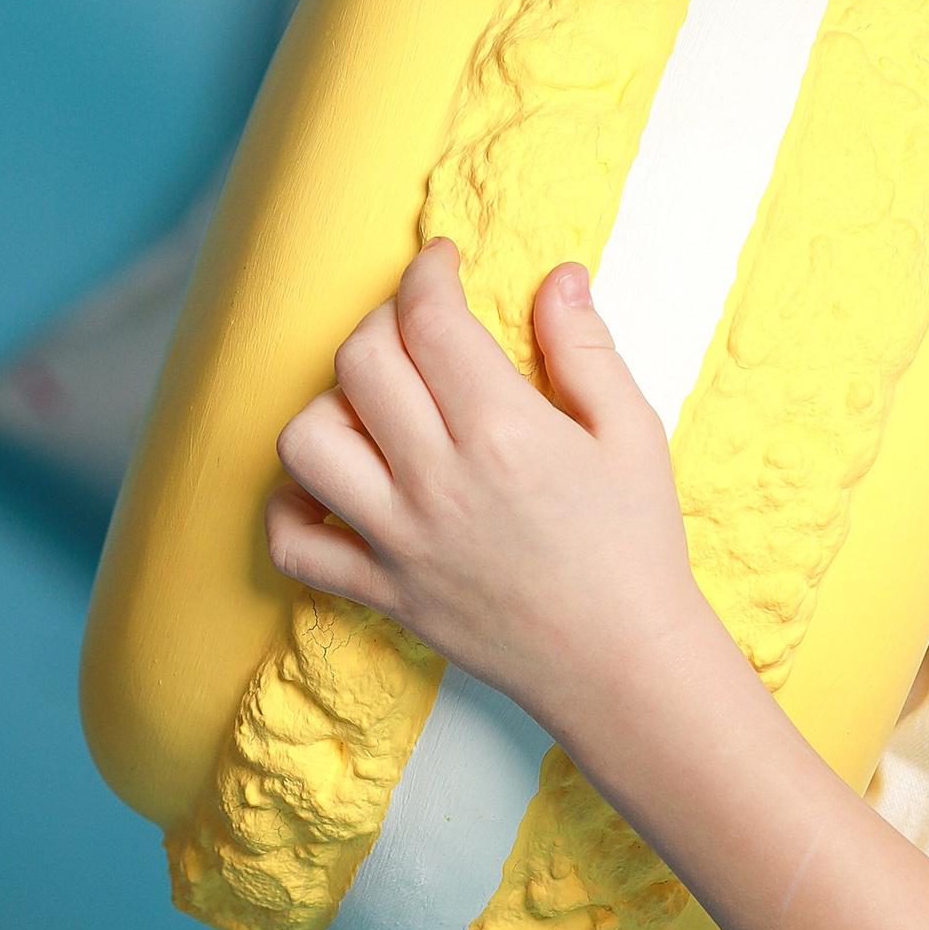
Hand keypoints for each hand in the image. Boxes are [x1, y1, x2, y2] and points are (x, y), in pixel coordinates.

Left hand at [265, 242, 704, 745]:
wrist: (623, 666)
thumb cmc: (637, 546)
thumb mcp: (633, 432)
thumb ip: (586, 348)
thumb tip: (558, 276)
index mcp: (503, 431)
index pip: (430, 319)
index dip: (428, 273)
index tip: (441, 263)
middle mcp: (437, 479)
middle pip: (361, 361)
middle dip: (383, 321)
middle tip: (417, 326)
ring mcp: (398, 540)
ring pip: (307, 441)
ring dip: (331, 404)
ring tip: (376, 407)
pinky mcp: (380, 592)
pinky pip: (292, 545)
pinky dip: (292, 509)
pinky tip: (332, 485)